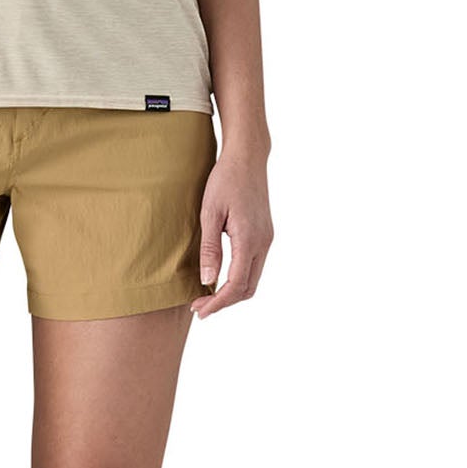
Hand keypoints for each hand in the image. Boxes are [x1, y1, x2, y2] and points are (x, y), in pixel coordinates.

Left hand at [192, 147, 271, 318]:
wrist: (247, 157)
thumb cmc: (225, 180)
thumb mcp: (210, 213)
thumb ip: (210, 248)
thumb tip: (208, 280)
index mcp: (249, 240)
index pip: (236, 284)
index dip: (218, 302)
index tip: (200, 310)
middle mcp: (263, 243)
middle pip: (248, 288)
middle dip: (224, 302)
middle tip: (200, 307)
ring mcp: (266, 239)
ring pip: (252, 279)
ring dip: (232, 292)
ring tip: (207, 295)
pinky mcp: (264, 234)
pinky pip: (253, 266)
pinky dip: (238, 278)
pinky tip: (220, 276)